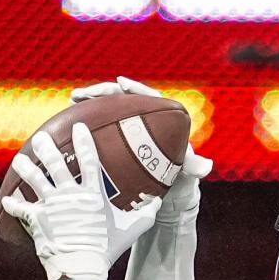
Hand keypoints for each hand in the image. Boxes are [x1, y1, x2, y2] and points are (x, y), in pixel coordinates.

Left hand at [1, 124, 156, 279]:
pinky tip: (7, 199)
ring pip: (34, 180)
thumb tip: (159, 203)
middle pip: (55, 164)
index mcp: (92, 195)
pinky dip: (13, 205)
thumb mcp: (129, 232)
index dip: (83, 141)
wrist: (82, 270)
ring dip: (25, 168)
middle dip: (46, 147)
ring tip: (19, 160)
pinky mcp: (37, 220)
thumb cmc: (106, 251)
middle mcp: (70, 195)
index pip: (89, 160)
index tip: (78, 127)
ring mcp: (52, 206)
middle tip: (41, 138)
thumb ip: (144, 216)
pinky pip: (21, 209)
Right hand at [72, 76, 212, 220]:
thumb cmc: (181, 184)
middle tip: (84, 94)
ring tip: (74, 100)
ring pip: (109, 111)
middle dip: (102, 92)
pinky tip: (72, 122)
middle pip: (122, 100)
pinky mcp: (120, 141)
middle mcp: (145, 123)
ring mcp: (131, 131)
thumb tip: (205, 166)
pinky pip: (104, 128)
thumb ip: (194, 169)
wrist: (169, 197)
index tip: (120, 82)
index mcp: (164, 122)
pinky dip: (89, 124)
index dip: (134, 88)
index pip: (148, 98)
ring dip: (90, 103)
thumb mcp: (187, 177)